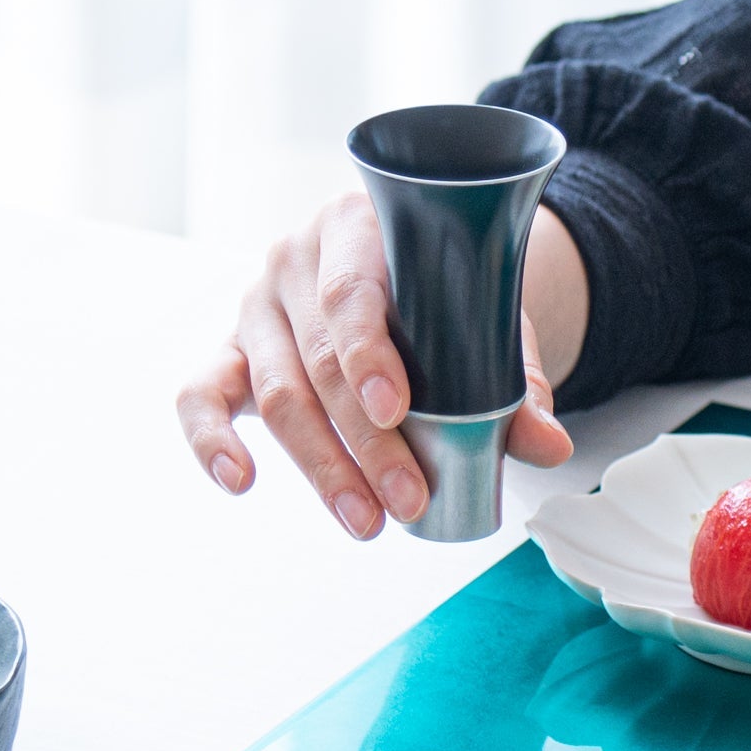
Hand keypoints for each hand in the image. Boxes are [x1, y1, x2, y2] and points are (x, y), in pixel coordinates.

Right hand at [176, 194, 584, 538]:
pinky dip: (210, 440)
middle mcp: (293, 262)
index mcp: (355, 229)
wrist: (402, 267)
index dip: (368, 355)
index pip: (349, 294)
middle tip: (409, 500)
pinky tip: (240, 481)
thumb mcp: (484, 318)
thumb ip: (514, 381)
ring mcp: (256, 308)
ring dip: (320, 467)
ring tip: (367, 521)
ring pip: (274, 393)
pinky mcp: (230, 352)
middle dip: (364, 443)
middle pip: (317, 361)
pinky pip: (201, 394)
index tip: (398, 411)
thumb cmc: (440, 292)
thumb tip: (548, 445)